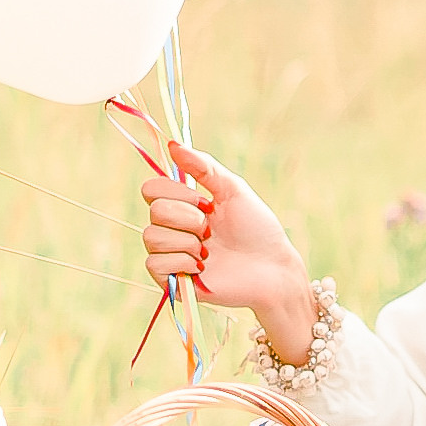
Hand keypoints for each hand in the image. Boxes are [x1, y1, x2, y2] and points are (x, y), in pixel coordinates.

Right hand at [140, 144, 313, 353]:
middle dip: (189, 218)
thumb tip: (173, 144)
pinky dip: (182, 262)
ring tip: (210, 251)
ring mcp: (171, 255)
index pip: (151, 189)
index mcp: (183, 206)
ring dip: (188, 242)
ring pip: (151, 237)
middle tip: (212, 230)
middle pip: (154, 211)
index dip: (176, 193)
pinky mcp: (172, 281)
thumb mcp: (233, 190)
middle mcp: (173, 229)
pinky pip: (154, 263)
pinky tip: (202, 268)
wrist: (273, 268)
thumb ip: (204, 167)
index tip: (206, 202)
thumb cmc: (258, 230)